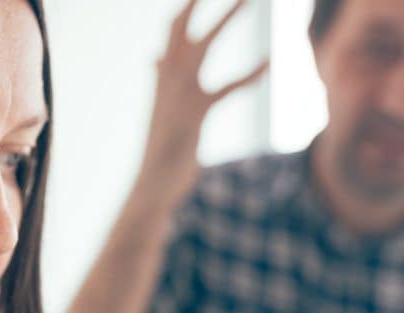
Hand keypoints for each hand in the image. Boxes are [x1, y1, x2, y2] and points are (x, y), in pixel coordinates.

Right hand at [138, 0, 268, 212]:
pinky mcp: (196, 114)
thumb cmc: (160, 146)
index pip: (173, 30)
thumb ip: (159, 79)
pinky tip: (270, 62)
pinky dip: (250, 74)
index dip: (187, 7)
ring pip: (204, 46)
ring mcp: (180, 95)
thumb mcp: (160, 106)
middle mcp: (168, 80)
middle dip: (198, 1)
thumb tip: (153, 57)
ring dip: (227, 18)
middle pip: (183, 29)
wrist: (151, 184)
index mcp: (163, 77)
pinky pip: (227, 88)